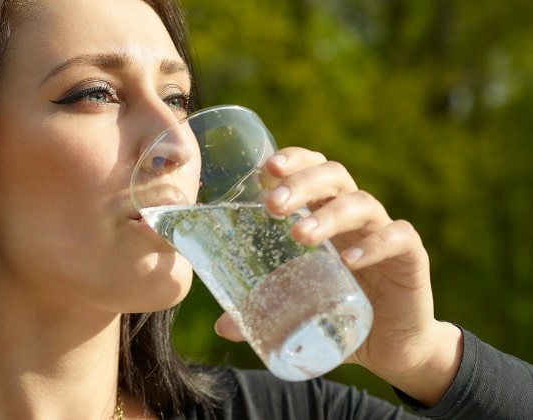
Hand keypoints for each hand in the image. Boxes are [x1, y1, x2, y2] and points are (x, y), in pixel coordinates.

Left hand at [214, 147, 461, 405]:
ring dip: (328, 214)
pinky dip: (375, 244)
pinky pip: (398, 237)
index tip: (264, 169)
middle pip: (333, 176)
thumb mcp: (297, 308)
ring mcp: (383, 232)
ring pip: (361, 204)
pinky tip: (349, 260)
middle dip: (301, 183)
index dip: (291, 160)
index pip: (310, 168)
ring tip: (299, 235)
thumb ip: (262, 311)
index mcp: (324, 213)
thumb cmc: (338, 313)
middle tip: (272, 206)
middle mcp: (354, 216)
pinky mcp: (410, 258)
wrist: (392, 346)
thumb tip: (223, 327)